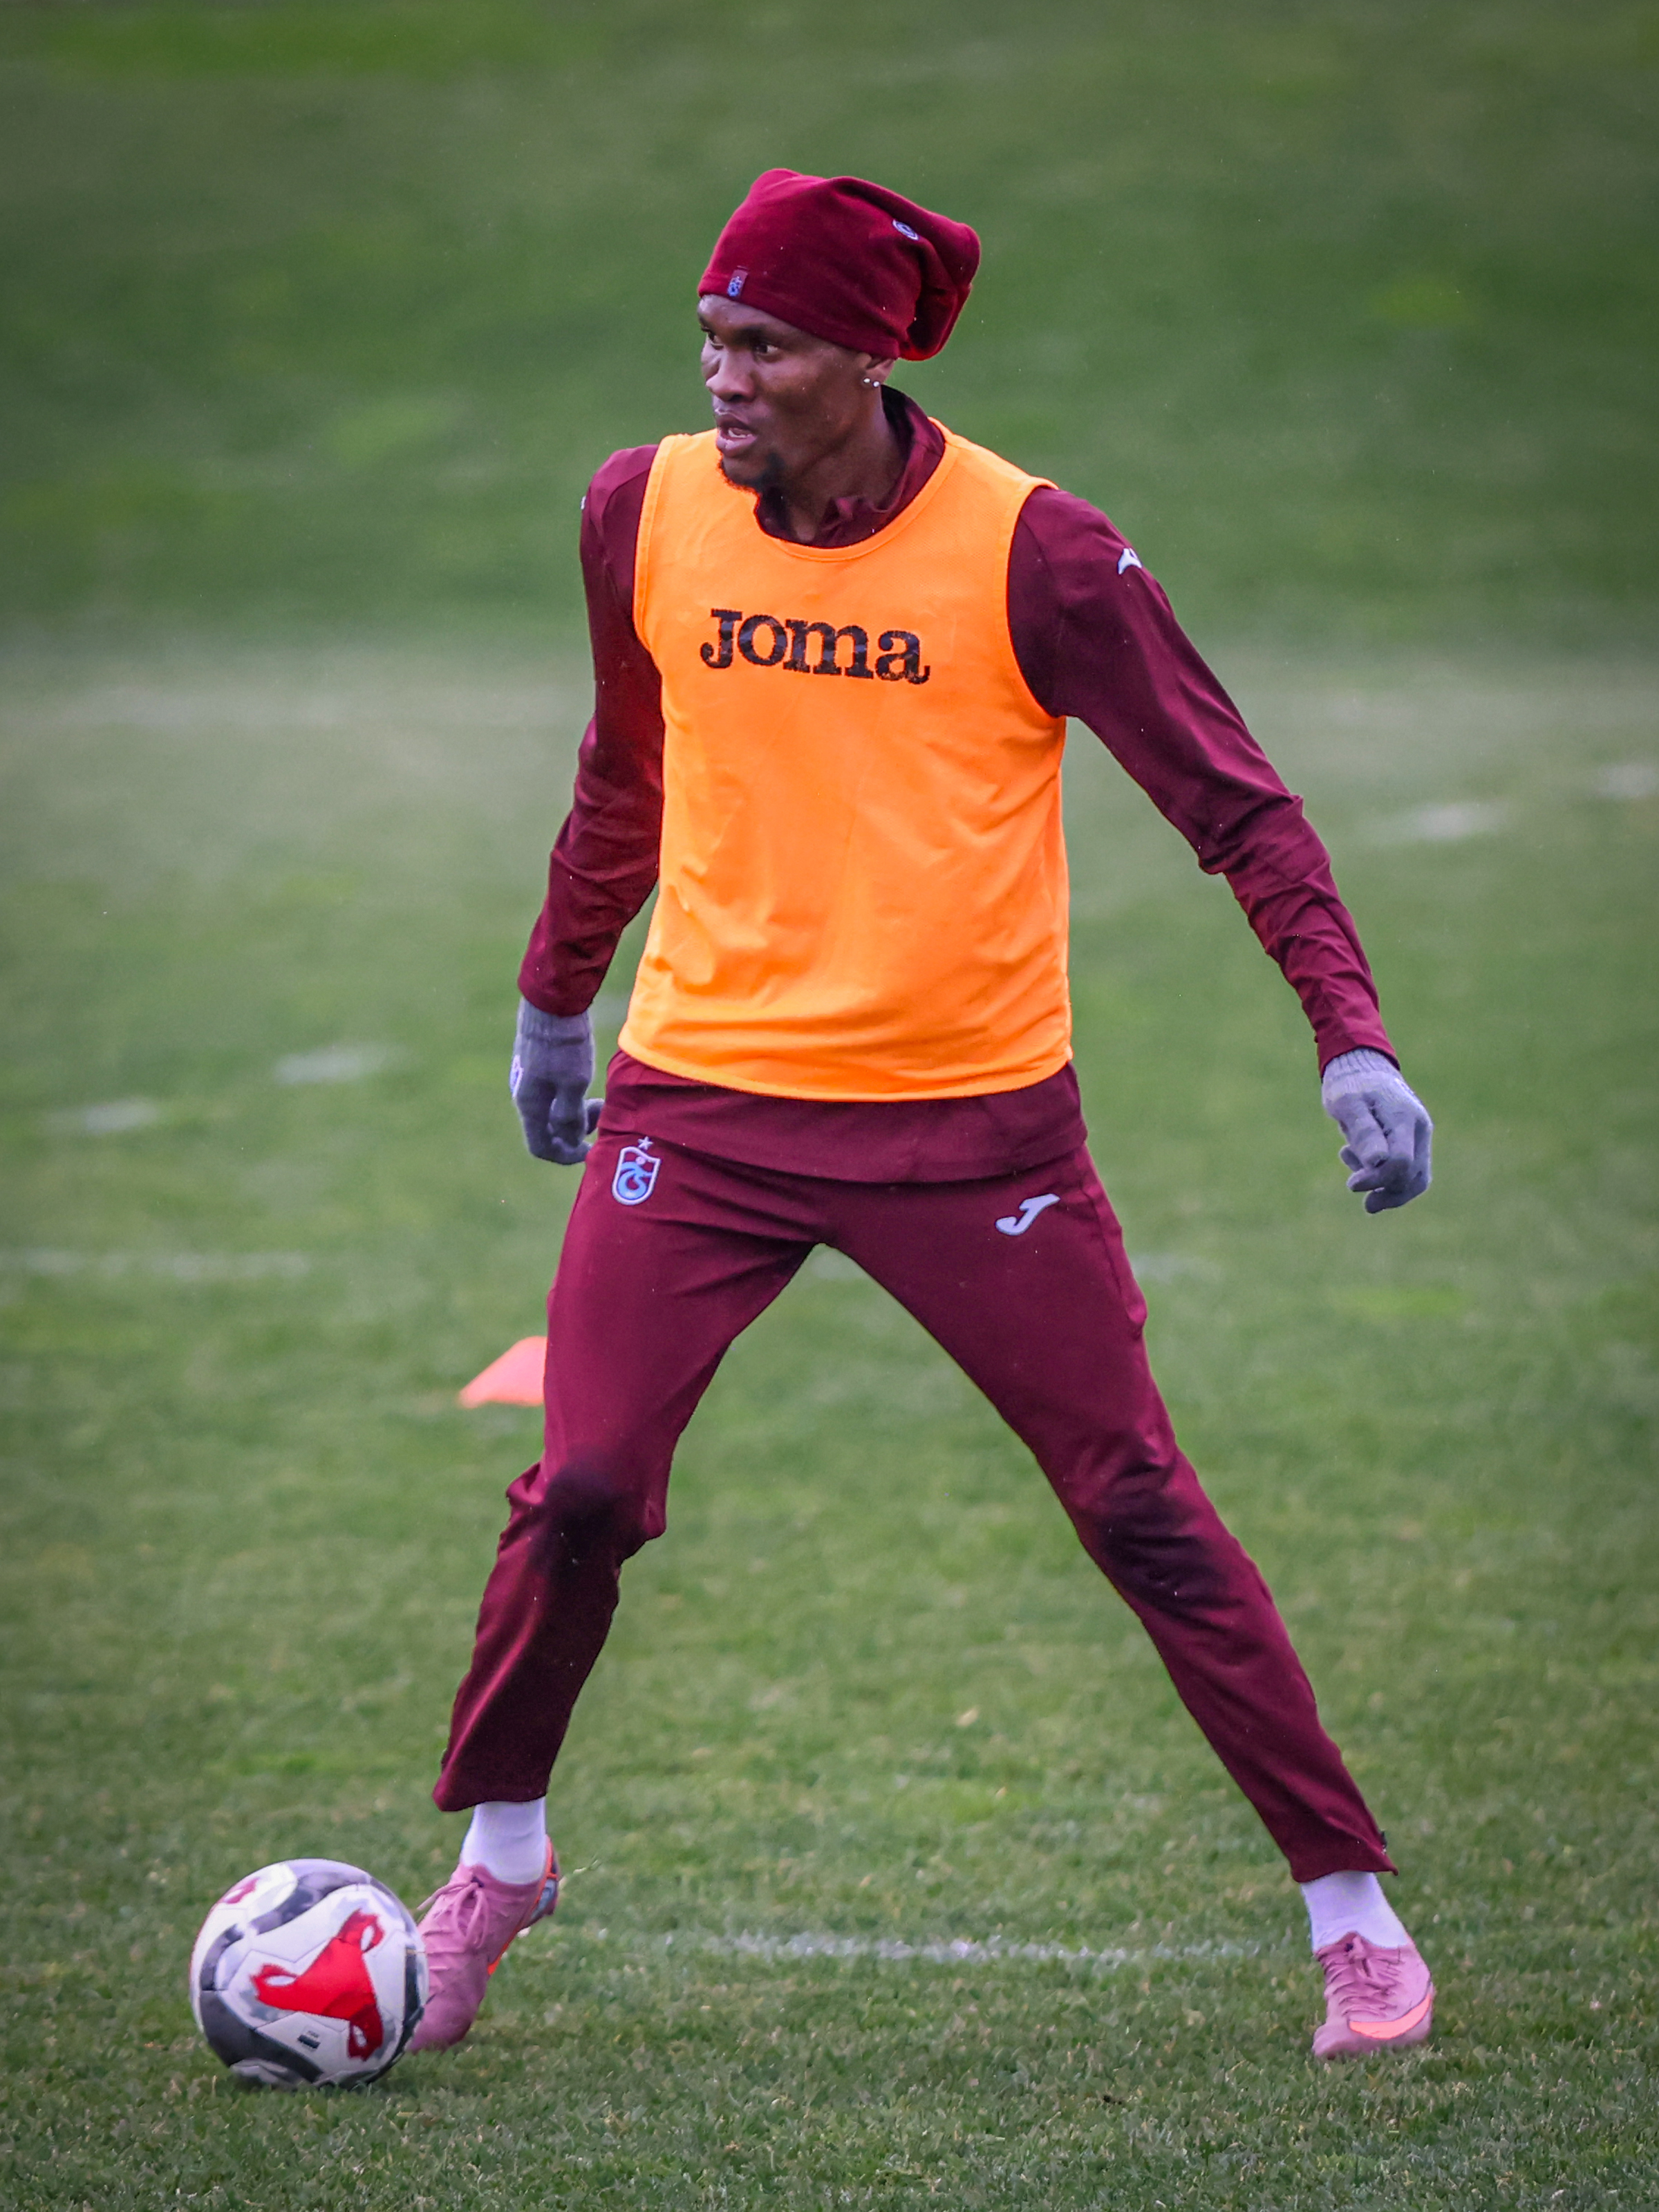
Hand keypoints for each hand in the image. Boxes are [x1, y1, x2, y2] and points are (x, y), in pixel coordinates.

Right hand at [511, 999, 601, 1164]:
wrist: (552, 1001)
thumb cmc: (564, 1043)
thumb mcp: (574, 1082)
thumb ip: (571, 1116)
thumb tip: (569, 1141)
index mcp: (529, 1105)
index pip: (540, 1147)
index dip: (565, 1156)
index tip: (590, 1149)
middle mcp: (524, 1096)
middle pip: (548, 1130)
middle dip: (575, 1132)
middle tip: (601, 1115)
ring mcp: (529, 1080)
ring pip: (552, 1111)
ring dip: (576, 1113)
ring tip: (599, 1100)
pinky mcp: (536, 1065)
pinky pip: (553, 1093)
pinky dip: (571, 1097)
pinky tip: (588, 1082)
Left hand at [1321, 1049, 1431, 1212]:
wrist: (1362, 1067)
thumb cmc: (1351, 1084)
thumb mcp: (1348, 1105)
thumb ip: (1364, 1132)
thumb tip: (1377, 1162)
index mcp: (1404, 1118)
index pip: (1401, 1162)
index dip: (1378, 1179)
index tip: (1351, 1183)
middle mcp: (1419, 1128)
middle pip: (1412, 1176)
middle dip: (1382, 1188)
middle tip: (1351, 1182)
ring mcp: (1420, 1135)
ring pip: (1415, 1178)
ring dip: (1385, 1187)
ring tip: (1354, 1173)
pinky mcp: (1414, 1141)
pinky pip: (1409, 1171)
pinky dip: (1387, 1178)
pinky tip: (1360, 1164)